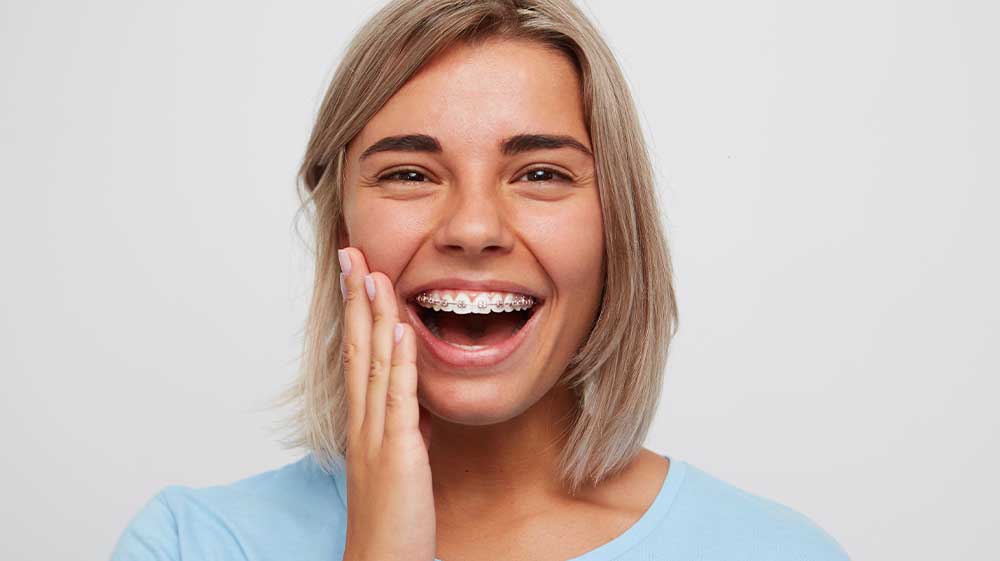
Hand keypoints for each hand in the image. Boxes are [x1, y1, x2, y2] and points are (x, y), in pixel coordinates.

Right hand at [338, 247, 435, 560]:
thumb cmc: (393, 521)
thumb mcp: (400, 462)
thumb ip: (403, 426)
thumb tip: (413, 398)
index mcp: (364, 424)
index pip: (357, 356)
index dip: (356, 314)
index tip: (357, 276)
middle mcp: (363, 423)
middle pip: (356, 349)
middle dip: (355, 299)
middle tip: (351, 253)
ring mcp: (377, 436)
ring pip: (372, 364)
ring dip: (373, 316)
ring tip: (372, 272)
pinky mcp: (398, 452)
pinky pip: (397, 399)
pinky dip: (398, 361)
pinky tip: (400, 327)